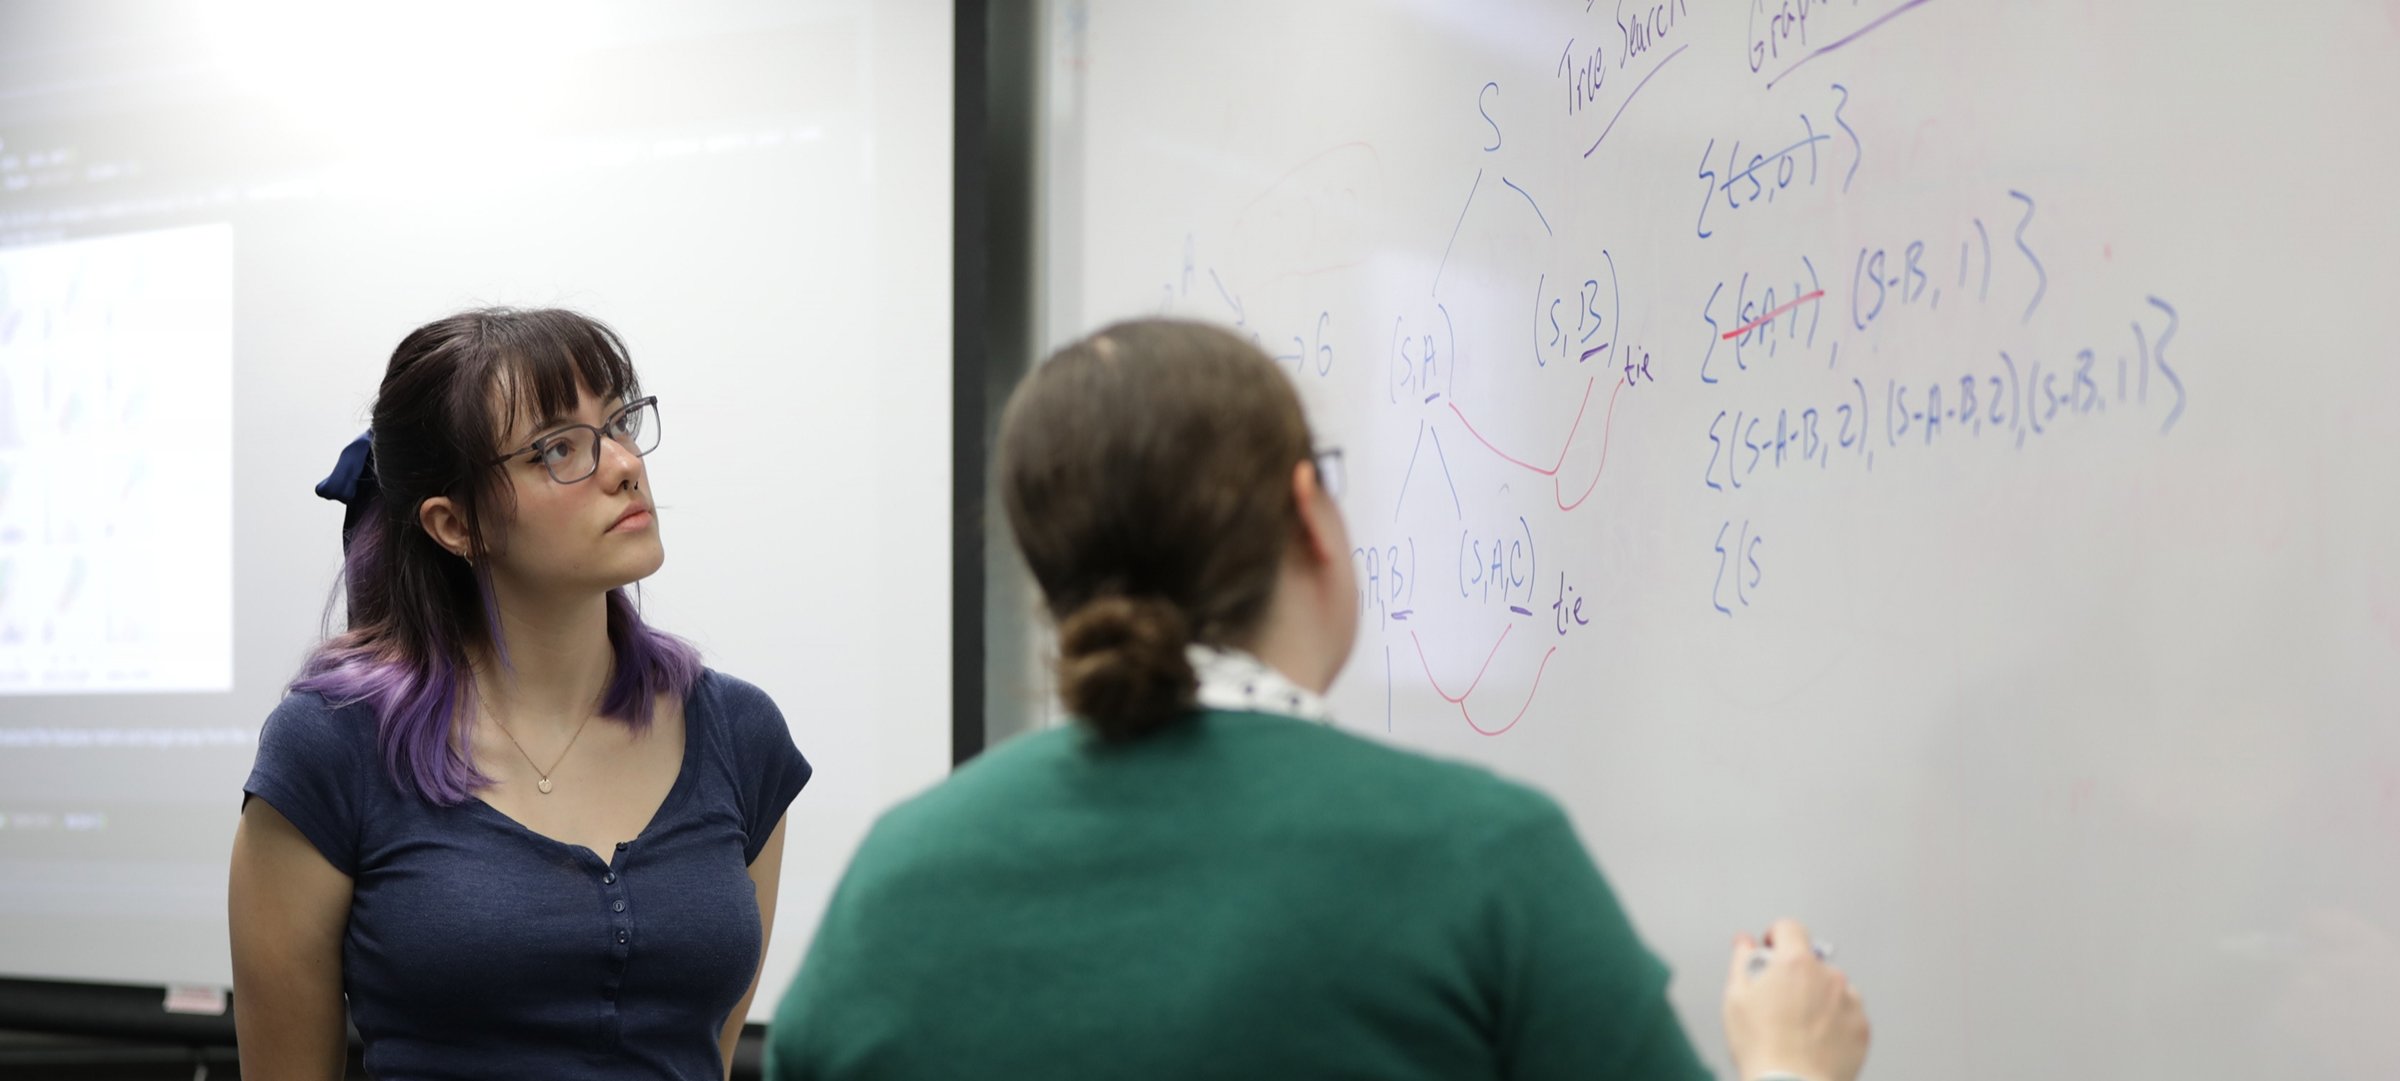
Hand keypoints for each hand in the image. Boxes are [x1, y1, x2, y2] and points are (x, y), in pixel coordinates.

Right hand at [1721, 918, 1869, 1080]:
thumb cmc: (1762, 1047)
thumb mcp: (1736, 998)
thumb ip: (1742, 960)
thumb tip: (1745, 943)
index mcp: (1795, 962)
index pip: (1790, 927)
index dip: (1775, 936)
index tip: (1770, 950)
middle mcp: (1828, 976)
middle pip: (1810, 961)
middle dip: (1795, 974)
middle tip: (1778, 1001)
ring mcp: (1850, 1001)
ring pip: (1832, 987)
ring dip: (1818, 996)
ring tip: (1798, 1026)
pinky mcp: (1861, 1027)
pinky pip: (1848, 1012)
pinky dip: (1834, 1020)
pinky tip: (1814, 1038)